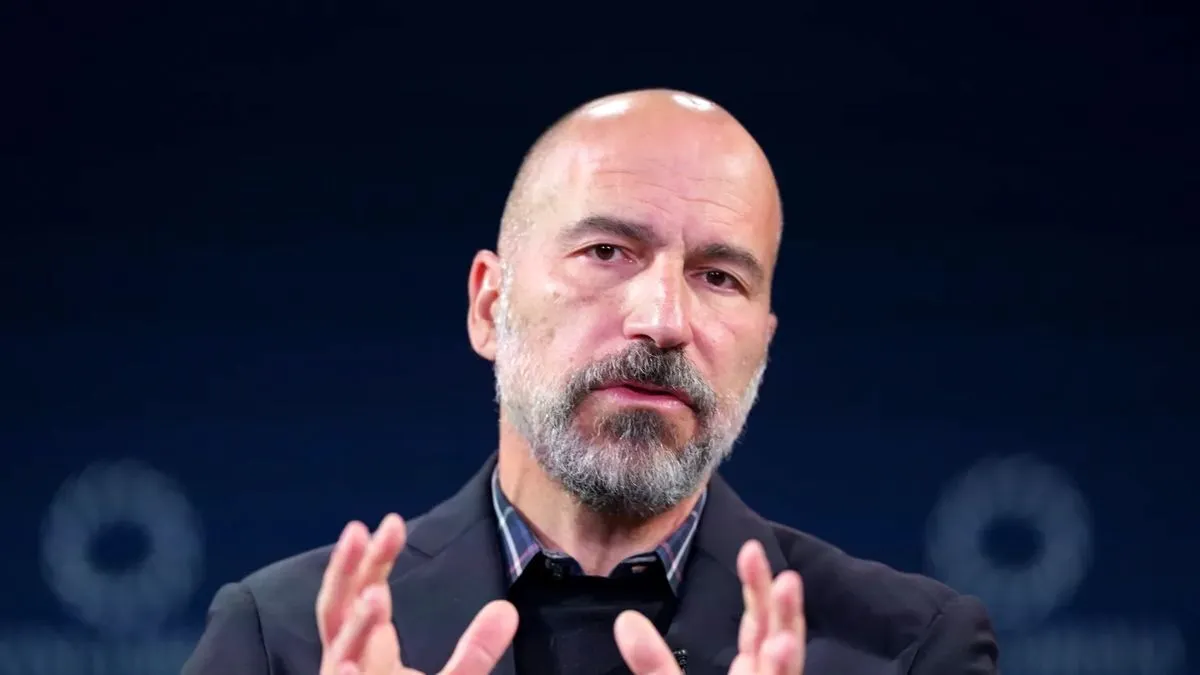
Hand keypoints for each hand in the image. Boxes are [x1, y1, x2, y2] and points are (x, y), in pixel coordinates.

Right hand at [317, 514, 518, 674]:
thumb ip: (474, 651)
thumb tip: (507, 609)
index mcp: (368, 651)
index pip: (364, 592)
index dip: (374, 557)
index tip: (392, 521)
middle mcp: (347, 665)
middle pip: (336, 609)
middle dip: (347, 571)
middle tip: (361, 530)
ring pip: (336, 653)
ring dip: (353, 626)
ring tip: (375, 596)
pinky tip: (345, 666)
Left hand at [613, 540, 804, 674]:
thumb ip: (653, 663)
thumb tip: (625, 620)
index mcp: (747, 674)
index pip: (758, 626)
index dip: (756, 587)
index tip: (749, 548)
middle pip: (776, 638)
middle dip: (779, 601)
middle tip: (769, 559)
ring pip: (785, 668)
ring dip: (788, 630)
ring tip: (788, 589)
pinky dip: (780, 669)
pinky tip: (778, 647)